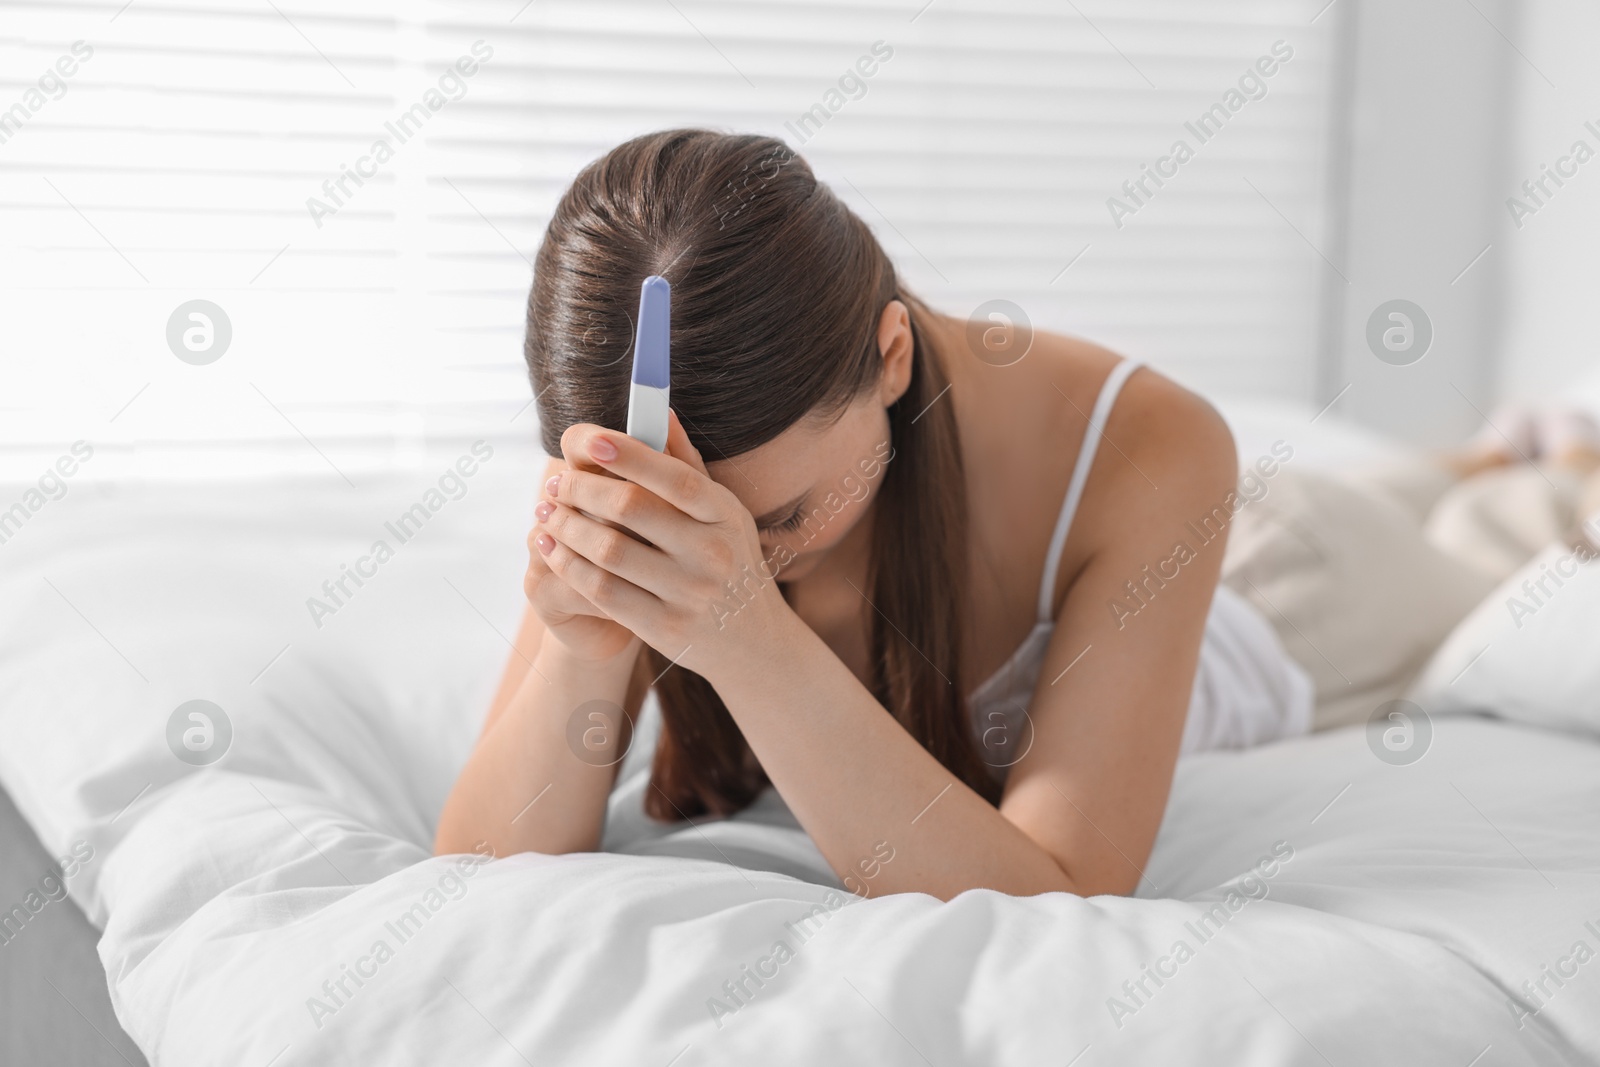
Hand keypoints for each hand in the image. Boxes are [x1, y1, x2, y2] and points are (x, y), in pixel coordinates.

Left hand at [532, 411, 791, 679]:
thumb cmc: (729, 562)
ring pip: (609, 551)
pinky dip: (569, 566)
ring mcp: (689, 594)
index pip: (674, 477)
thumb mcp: (724, 513)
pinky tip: (552, 550)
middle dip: (582, 489)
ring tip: (546, 512)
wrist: (754, 641)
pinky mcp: (665, 628)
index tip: (588, 440)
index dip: (629, 455)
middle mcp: (711, 553)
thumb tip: (661, 412)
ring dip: (566, 527)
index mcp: (725, 515)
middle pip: (632, 509)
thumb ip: (688, 466)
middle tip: (555, 482)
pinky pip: (603, 591)